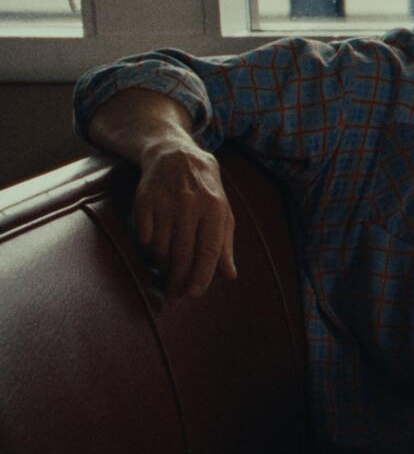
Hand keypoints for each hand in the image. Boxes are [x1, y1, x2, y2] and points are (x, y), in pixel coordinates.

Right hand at [132, 143, 236, 298]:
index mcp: (214, 209)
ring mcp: (164, 202)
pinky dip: (149, 250)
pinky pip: (144, 235)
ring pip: (162, 247)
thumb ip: (225, 245)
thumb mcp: (223, 213)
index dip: (201, 274)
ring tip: (168, 279)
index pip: (208, 249)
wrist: (177, 156)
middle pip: (183, 252)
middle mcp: (189, 205)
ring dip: (164, 268)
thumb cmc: (206, 191)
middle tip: (176, 297)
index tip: (194, 294)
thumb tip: (229, 275)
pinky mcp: (144, 201)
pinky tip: (155, 256)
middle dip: (179, 279)